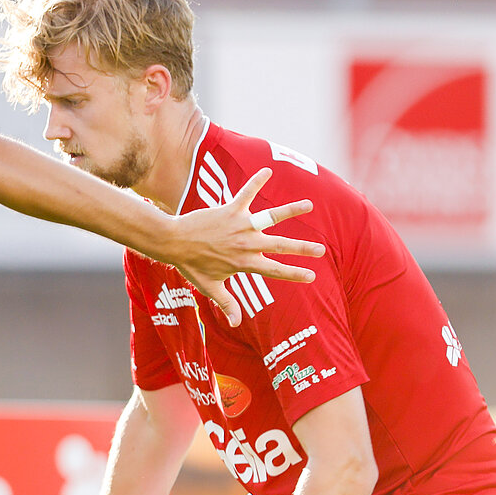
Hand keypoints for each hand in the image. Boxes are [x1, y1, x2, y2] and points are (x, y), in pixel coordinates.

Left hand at [167, 169, 321, 325]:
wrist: (173, 242)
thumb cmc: (191, 265)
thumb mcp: (210, 287)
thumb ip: (227, 303)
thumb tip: (236, 324)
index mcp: (245, 263)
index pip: (275, 270)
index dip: (294, 274)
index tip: (312, 276)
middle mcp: (247, 244)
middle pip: (281, 246)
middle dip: (303, 248)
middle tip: (321, 250)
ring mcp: (240, 226)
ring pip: (271, 217)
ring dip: (291, 210)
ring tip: (309, 205)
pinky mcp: (231, 210)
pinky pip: (246, 193)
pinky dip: (256, 182)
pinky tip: (267, 170)